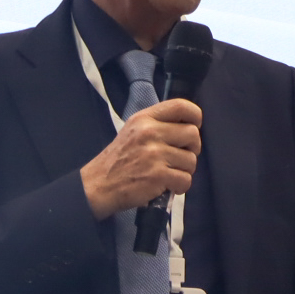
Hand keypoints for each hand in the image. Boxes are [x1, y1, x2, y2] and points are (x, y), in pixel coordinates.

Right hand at [81, 97, 202, 218]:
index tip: (193, 128)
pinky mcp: (158, 175)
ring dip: (184, 171)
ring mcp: (154, 154)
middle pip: (192, 134)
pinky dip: (180, 187)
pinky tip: (167, 186)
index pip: (181, 106)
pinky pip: (185, 180)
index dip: (195, 117)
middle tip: (180, 158)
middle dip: (192, 149)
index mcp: (144, 118)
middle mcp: (150, 132)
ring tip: (168, 174)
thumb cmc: (118, 161)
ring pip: (191, 160)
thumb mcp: (133, 131)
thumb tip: (188, 127)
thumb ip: (157, 125)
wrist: (99, 185)